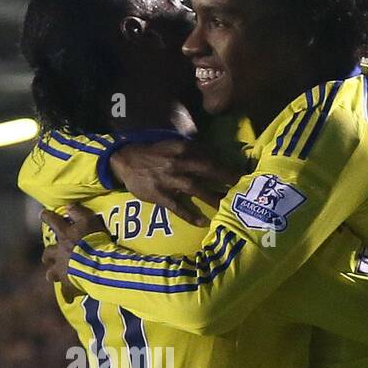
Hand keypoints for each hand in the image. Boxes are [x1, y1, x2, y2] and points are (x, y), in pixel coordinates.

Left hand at [40, 205, 107, 299]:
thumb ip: (78, 212)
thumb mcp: (89, 220)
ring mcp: (62, 268)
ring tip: (52, 276)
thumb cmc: (95, 240)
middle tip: (46, 256)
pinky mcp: (69, 283)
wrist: (97, 264)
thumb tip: (68, 206)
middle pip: (48, 252)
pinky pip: (67, 291)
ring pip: (52, 273)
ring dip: (52, 274)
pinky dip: (68, 294)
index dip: (47, 217)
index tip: (42, 214)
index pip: (53, 222)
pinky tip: (69, 299)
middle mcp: (60, 252)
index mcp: (65, 235)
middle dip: (47, 254)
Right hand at [109, 140, 235, 223]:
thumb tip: (213, 154)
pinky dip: (190, 215)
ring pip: (196, 188)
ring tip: (227, 206)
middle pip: (207, 169)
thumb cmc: (152, 154)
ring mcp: (169, 180)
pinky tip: (203, 222)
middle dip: (226, 177)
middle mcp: (177, 163)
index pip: (208, 155)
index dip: (225, 164)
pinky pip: (177, 207)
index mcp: (182, 148)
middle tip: (241, 186)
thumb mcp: (172, 144)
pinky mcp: (160, 195)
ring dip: (213, 198)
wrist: (125, 161)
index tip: (240, 171)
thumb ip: (191, 149)